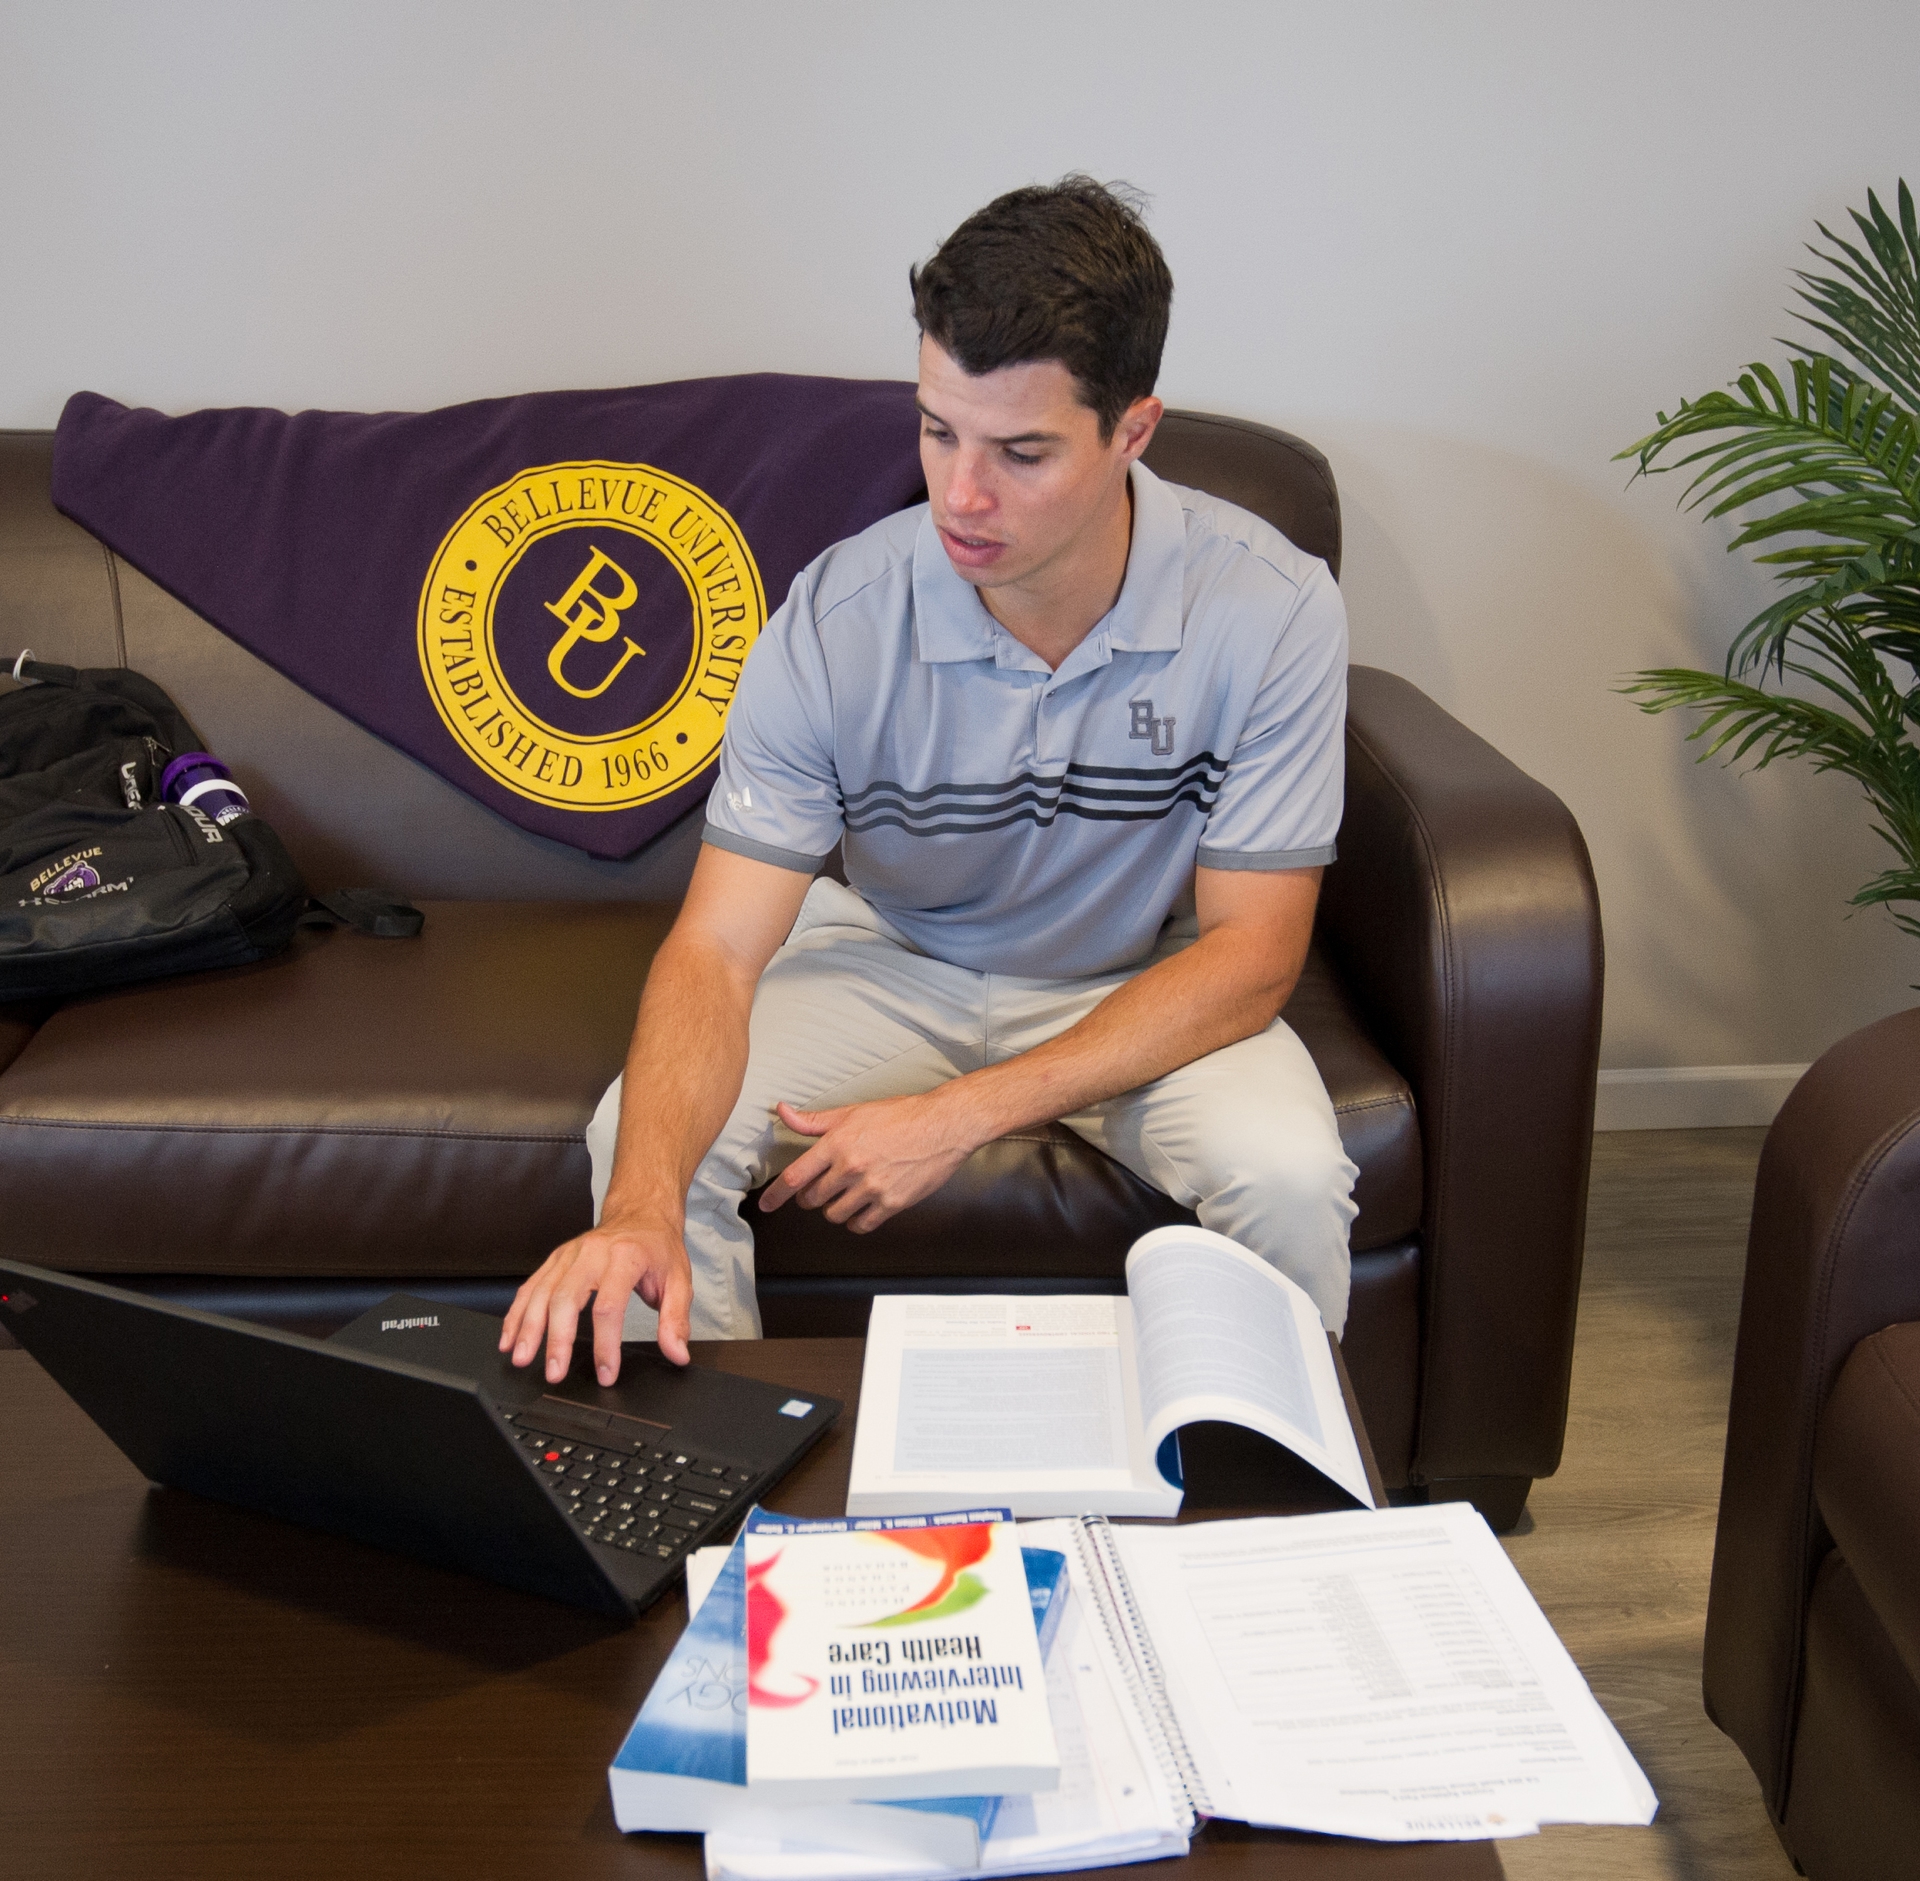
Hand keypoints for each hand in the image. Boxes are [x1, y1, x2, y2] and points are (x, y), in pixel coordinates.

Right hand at [499, 1215, 692, 1385]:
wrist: (641, 1213)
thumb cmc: (657, 1248)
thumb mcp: (679, 1280)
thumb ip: (676, 1319)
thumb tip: (677, 1353)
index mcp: (625, 1258)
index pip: (609, 1306)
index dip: (606, 1344)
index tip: (606, 1373)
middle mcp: (592, 1253)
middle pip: (566, 1298)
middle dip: (557, 1339)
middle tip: (555, 1373)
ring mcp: (569, 1254)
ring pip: (542, 1291)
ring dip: (528, 1328)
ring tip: (522, 1359)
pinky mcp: (555, 1258)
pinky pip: (531, 1286)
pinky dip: (517, 1313)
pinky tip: (509, 1338)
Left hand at [758, 1092, 975, 1231]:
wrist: (943, 1125)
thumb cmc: (900, 1115)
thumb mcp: (853, 1111)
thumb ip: (815, 1120)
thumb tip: (782, 1111)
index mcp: (838, 1143)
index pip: (796, 1176)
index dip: (776, 1195)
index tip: (766, 1205)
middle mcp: (851, 1168)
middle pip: (813, 1199)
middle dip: (811, 1197)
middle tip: (821, 1188)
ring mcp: (872, 1188)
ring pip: (834, 1214)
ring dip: (834, 1208)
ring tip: (846, 1195)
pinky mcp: (892, 1203)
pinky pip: (861, 1224)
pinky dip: (856, 1220)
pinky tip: (862, 1208)